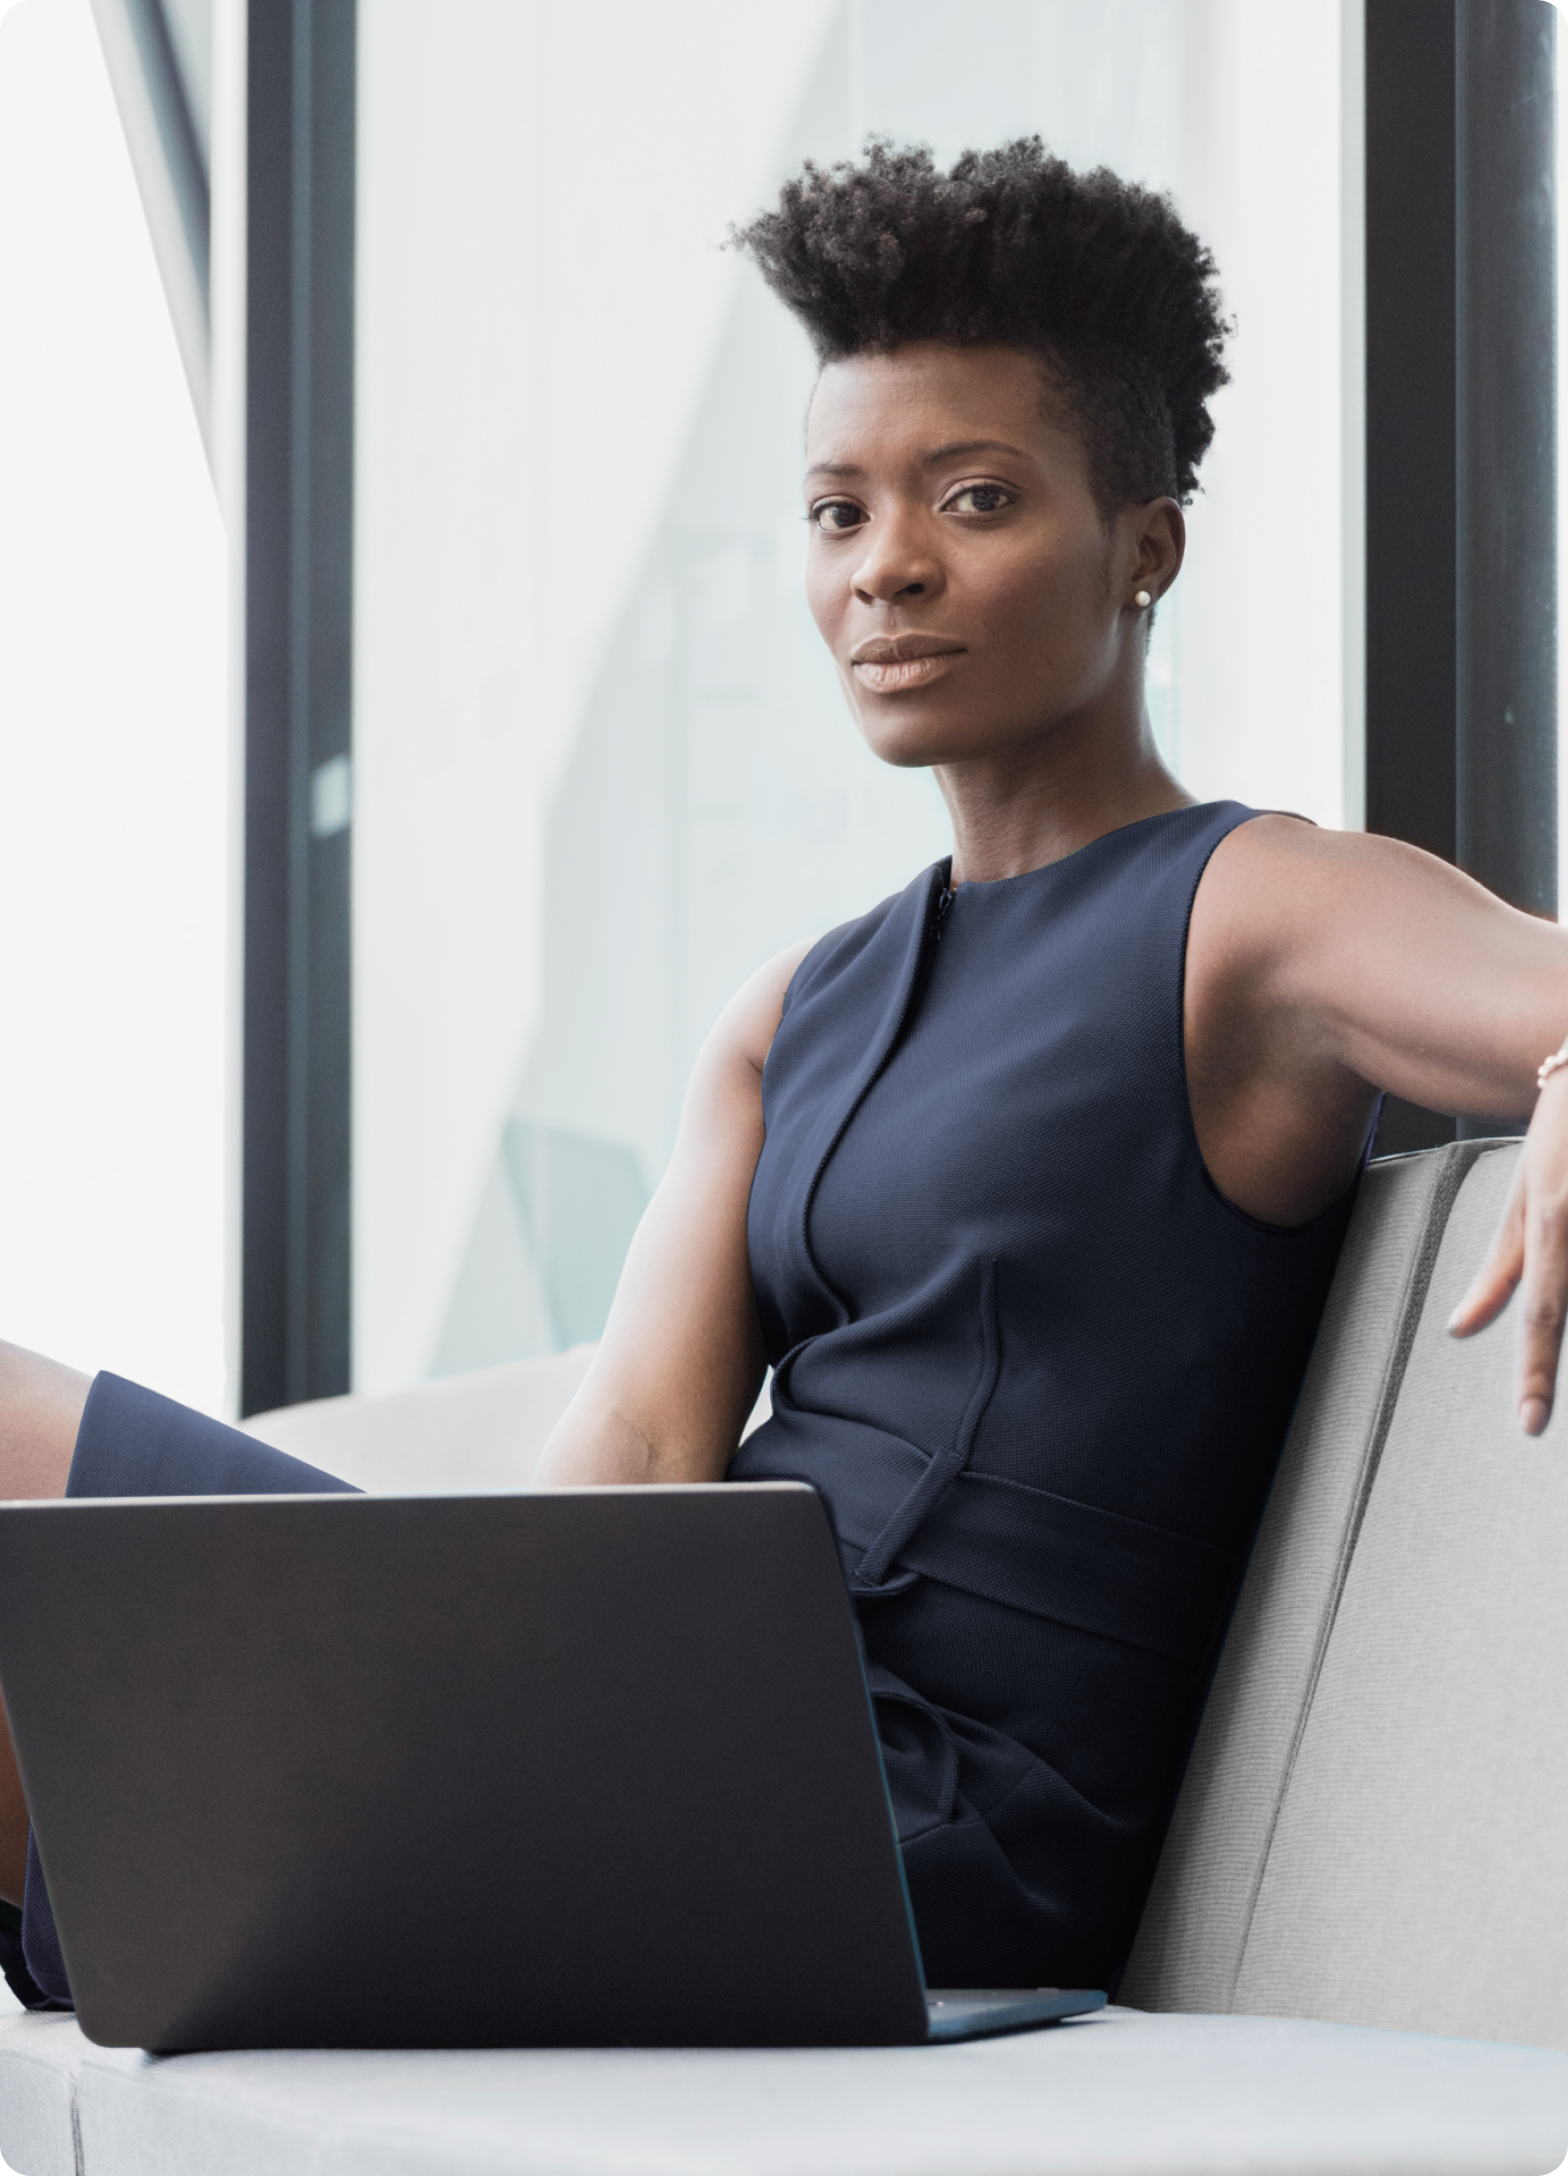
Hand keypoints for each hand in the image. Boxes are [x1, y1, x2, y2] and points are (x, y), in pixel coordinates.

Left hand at [1449, 1073, 1567, 1433]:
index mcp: (1551, 1219)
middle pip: (1567, 1301)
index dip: (1534, 1374)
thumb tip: (1459, 1327)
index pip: (1541, 1312)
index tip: (1530, 1423)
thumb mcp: (1523, 1195)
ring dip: (1564, 1303)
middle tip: (1539, 1409)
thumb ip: (1499, 1267)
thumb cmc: (1561, 1136)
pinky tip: (1566, 1234)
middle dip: (1552, 1360)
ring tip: (1553, 1283)